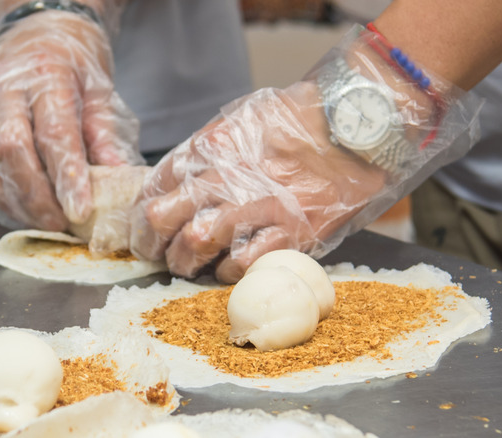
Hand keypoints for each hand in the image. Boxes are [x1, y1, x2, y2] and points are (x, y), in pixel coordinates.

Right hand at [0, 10, 140, 230]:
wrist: (33, 28)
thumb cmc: (71, 62)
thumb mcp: (97, 89)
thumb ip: (104, 133)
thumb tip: (118, 176)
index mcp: (45, 76)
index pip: (54, 133)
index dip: (66, 178)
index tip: (80, 211)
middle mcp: (3, 89)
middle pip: (12, 152)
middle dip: (37, 196)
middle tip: (61, 222)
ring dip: (14, 202)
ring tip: (43, 223)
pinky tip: (19, 212)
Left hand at [130, 82, 386, 282]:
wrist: (357, 128)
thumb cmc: (302, 120)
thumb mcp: (246, 119)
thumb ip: (211, 149)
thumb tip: (181, 180)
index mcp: (213, 144)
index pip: (156, 184)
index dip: (144, 212)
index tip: (148, 226)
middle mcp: (227, 174)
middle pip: (164, 217)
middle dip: (153, 243)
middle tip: (159, 254)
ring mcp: (258, 205)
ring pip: (197, 244)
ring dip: (187, 262)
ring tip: (192, 266)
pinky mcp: (290, 232)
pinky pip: (243, 263)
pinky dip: (229, 271)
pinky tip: (231, 268)